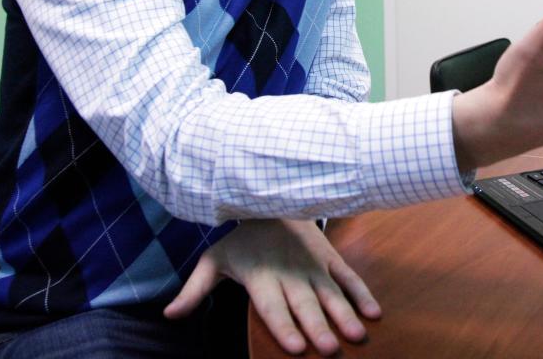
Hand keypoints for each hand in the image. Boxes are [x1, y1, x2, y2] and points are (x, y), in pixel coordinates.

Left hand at [163, 219, 380, 355]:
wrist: (270, 198)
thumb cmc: (241, 239)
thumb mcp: (214, 259)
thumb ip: (194, 290)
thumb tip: (168, 315)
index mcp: (260, 276)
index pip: (272, 305)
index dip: (283, 326)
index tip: (295, 347)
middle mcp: (289, 272)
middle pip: (304, 304)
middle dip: (317, 325)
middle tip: (329, 349)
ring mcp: (312, 264)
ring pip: (330, 293)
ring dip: (345, 314)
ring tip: (357, 335)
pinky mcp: (328, 257)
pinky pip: (348, 276)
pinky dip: (362, 293)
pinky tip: (375, 313)